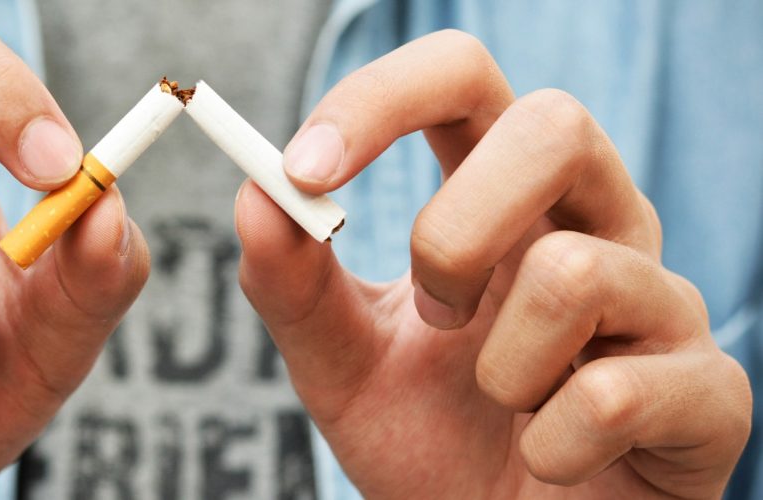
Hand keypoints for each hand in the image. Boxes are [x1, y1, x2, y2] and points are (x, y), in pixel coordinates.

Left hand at [237, 30, 749, 497]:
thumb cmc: (430, 440)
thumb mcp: (341, 364)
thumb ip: (295, 285)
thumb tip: (256, 194)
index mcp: (504, 198)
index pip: (461, 79)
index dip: (382, 100)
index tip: (306, 168)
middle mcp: (592, 223)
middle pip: (553, 124)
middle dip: (455, 231)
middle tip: (433, 314)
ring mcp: (659, 301)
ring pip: (573, 271)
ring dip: (498, 368)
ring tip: (503, 403)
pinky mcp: (707, 390)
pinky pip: (613, 395)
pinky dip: (547, 447)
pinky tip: (551, 458)